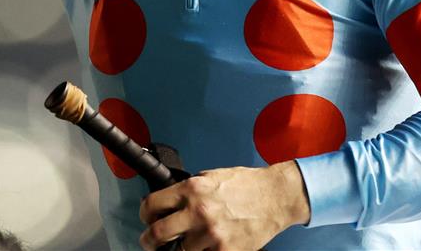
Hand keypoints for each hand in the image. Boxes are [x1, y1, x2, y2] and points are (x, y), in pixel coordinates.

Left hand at [138, 162, 308, 250]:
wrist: (275, 196)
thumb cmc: (247, 185)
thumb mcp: (211, 177)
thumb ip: (189, 191)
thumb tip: (169, 202)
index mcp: (193, 189)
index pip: (152, 204)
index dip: (145, 214)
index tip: (147, 218)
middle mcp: (199, 212)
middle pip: (157, 234)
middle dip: (149, 240)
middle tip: (150, 242)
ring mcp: (211, 235)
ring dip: (182, 248)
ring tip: (189, 242)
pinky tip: (207, 246)